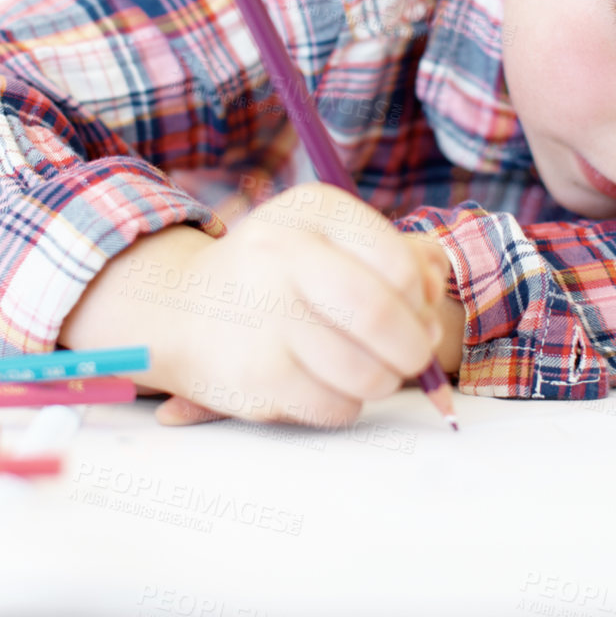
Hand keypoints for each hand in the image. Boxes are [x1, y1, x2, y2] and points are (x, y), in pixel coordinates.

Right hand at [146, 183, 449, 428]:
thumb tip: (433, 296)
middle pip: (382, 317)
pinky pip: (337, 408)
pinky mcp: (256, 375)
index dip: (421, 300)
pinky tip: (324, 383)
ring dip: (383, 382)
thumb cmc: (279, 275)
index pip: (400, 265)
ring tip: (366, 370)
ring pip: (367, 373)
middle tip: (410, 357)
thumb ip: (400, 257)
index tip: (414, 311)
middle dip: (413, 350)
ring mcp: (264, 316)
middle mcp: (281, 253)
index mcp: (312, 209)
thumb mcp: (332, 241)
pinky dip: (346, 404)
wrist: (182, 311)